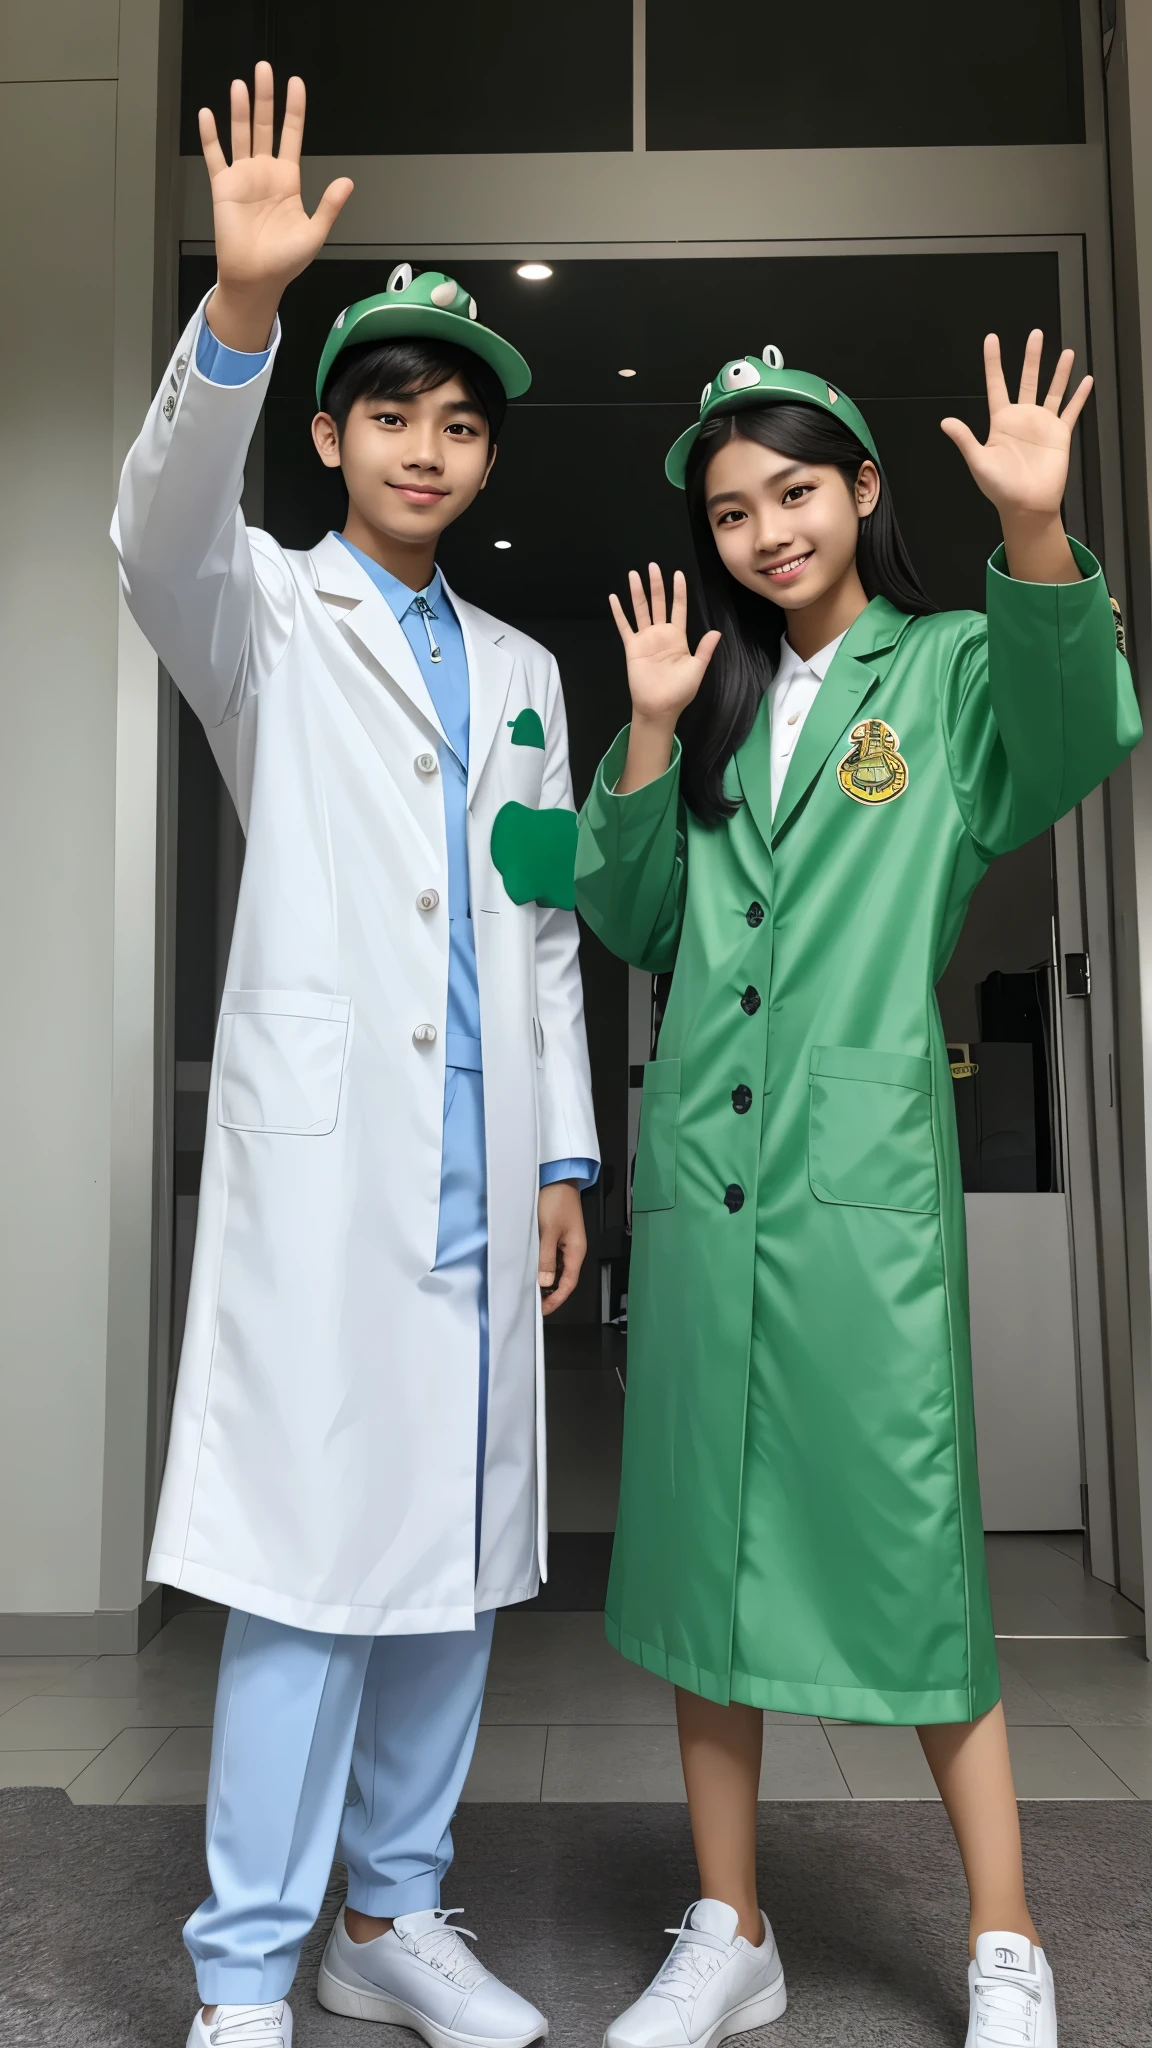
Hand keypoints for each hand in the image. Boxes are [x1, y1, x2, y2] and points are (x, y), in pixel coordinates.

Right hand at [200, 62, 352, 348]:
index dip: (294, 110)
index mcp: (288, 180)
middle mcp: (265, 173)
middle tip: (264, 69)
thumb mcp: (314, 233)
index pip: (292, 135)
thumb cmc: (285, 261)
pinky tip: (207, 115)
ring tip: (240, 84)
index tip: (296, 84)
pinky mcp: (223, 187)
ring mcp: (243, 177)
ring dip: (239, 109)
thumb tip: (347, 182)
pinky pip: (215, 156)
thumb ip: (329, 205)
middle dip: (265, 97)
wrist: (256, 279)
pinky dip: (210, 137)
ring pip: (241, 134)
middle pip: (265, 126)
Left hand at [537, 1182, 586, 1316]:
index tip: (543, 1310)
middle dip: (550, 1292)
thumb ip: (546, 1257)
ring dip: (545, 1280)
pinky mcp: (556, 1236)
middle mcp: (572, 1250)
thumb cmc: (556, 1201)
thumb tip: (545, 1281)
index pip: (569, 1283)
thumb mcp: (548, 1231)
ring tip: (530, 1289)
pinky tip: (531, 1269)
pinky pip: (551, 1258)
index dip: (557, 1299)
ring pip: (556, 1269)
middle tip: (533, 1302)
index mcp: (576, 1251)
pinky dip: (542, 1266)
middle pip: (564, 1279)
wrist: (557, 1178)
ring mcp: (565, 1243)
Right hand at [609, 566, 720, 729]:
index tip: (678, 574)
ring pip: (641, 610)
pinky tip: (613, 598)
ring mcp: (646, 639)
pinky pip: (624, 626)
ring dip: (637, 592)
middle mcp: (661, 634)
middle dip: (656, 584)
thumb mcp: (697, 669)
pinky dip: (618, 613)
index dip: (679, 592)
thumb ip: (705, 649)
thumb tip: (716, 631)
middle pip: (659, 603)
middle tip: (653, 566)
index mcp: (678, 637)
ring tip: (634, 574)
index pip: (679, 608)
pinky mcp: (632, 647)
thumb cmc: (680, 691)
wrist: (659, 707)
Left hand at [941, 331, 1091, 520]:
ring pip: (1052, 390)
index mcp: (1001, 421)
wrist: (1026, 505)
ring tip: (1067, 351)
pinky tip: (1086, 380)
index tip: (991, 339)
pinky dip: (1079, 397)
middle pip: (1027, 380)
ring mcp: (1042, 424)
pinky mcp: (1059, 434)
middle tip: (1035, 334)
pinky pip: (1071, 411)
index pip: (997, 384)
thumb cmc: (1000, 487)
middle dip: (1031, 357)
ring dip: (1059, 371)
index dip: (993, 362)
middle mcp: (1022, 417)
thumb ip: (965, 439)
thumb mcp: (978, 461)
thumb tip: (945, 421)